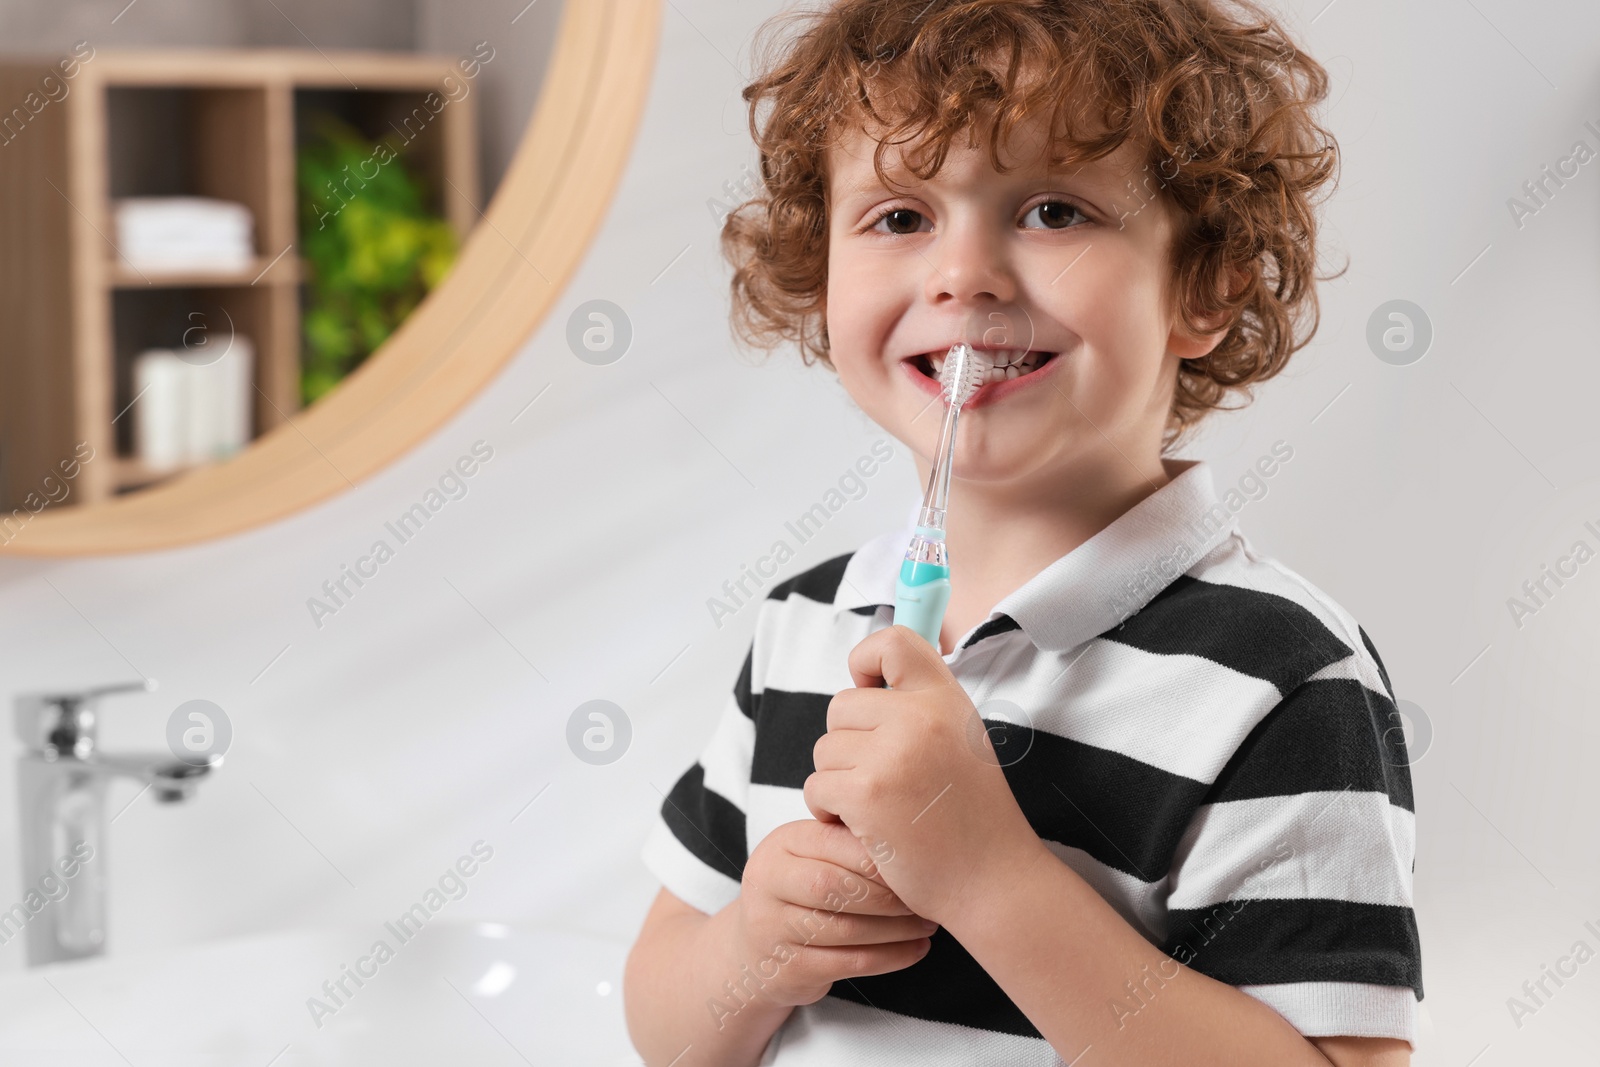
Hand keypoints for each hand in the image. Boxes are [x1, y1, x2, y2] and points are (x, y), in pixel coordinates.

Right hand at [733, 818, 938, 1008]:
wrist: (756, 952)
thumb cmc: (800, 892)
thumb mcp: (812, 856)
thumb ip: (848, 842)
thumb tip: (914, 837)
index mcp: (781, 843)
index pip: (835, 842)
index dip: (879, 855)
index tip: (917, 863)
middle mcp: (768, 881)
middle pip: (835, 885)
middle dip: (887, 894)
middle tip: (923, 897)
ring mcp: (772, 928)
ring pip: (845, 928)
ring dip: (896, 929)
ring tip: (927, 924)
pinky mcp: (789, 969)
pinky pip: (849, 963)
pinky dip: (890, 957)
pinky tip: (915, 949)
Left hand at [804, 624, 1047, 926]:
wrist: (991, 878)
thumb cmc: (971, 812)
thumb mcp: (960, 738)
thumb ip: (920, 705)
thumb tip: (864, 679)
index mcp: (945, 698)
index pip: (891, 641)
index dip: (866, 660)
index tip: (870, 690)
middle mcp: (920, 717)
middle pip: (840, 706)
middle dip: (848, 744)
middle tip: (881, 777)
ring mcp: (891, 755)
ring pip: (824, 750)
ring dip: (838, 781)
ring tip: (880, 806)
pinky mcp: (866, 794)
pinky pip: (817, 787)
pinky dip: (829, 811)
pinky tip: (863, 827)